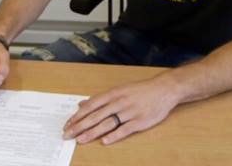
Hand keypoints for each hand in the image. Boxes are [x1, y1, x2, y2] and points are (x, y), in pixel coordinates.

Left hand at [62, 75, 179, 145]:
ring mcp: (130, 111)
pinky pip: (125, 129)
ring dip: (92, 132)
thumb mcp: (119, 90)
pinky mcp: (140, 121)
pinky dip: (114, 135)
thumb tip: (82, 103)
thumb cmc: (140, 90)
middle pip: (96, 115)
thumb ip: (100, 98)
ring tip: (81, 140)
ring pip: (107, 123)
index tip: (67, 124)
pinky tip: (104, 141)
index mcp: (113, 93)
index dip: (78, 116)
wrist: (164, 89)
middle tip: (68, 135)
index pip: (91, 105)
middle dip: (80, 126)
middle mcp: (119, 101)